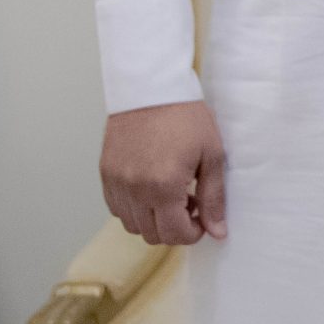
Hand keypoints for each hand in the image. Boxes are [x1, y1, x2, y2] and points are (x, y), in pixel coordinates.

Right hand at [101, 101, 227, 246]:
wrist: (151, 88)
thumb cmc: (186, 117)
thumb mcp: (211, 155)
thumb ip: (213, 198)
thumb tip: (218, 232)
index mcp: (163, 187)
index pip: (174, 234)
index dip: (193, 233)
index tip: (203, 219)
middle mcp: (134, 190)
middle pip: (152, 235)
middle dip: (175, 228)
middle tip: (190, 204)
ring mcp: (116, 184)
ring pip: (132, 225)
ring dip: (153, 219)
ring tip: (172, 194)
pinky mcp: (105, 174)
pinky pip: (117, 208)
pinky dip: (134, 207)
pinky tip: (151, 187)